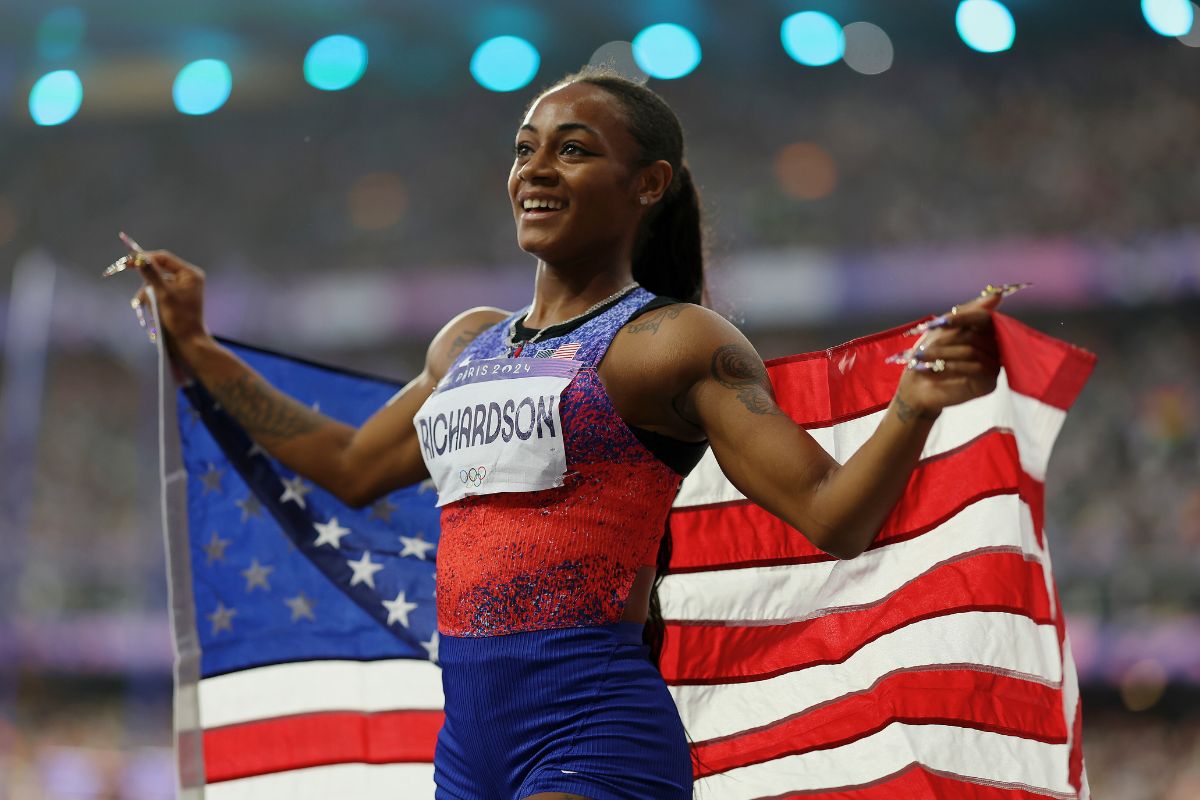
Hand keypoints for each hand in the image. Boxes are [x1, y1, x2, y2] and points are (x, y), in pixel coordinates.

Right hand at [130, 250, 210, 350]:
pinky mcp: (172, 298)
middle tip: (139, 291)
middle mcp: (186, 278)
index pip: (163, 258)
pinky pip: (155, 294)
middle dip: (148, 284)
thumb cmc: (179, 319)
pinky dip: (151, 302)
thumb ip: (152, 275)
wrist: (187, 342)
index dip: (145, 258)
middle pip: (157, 271)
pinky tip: (154, 313)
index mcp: (190, 274)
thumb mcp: (164, 295)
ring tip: (154, 310)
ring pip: (153, 284)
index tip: (127, 262)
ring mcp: (179, 288)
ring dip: (148, 296)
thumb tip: (139, 258)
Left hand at [889, 286, 1015, 420]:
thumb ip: (967, 312)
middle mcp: (993, 348)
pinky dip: (954, 367)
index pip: (985, 318)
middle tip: (925, 347)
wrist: (918, 385)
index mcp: (984, 332)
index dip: (966, 317)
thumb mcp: (942, 329)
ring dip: (945, 354)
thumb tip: (998, 294)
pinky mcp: (989, 383)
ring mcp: (993, 366)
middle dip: (948, 340)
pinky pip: (978, 369)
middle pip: (977, 336)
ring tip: (923, 357)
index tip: (945, 321)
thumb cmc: (929, 354)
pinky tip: (936, 369)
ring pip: (975, 352)